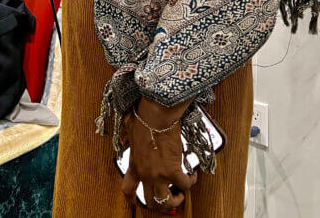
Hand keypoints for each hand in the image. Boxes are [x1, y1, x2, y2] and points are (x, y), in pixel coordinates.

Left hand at [121, 98, 196, 212]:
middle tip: (167, 199)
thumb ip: (128, 135)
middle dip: (159, 205)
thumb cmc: (143, 117)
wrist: (155, 115)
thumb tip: (127, 131)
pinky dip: (190, 182)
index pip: (128, 189)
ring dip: (175, 201)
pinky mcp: (173, 170)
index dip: (131, 199)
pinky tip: (192, 175)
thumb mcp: (129, 129)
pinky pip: (184, 184)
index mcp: (134, 165)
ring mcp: (158, 175)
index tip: (135, 201)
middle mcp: (145, 174)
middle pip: (150, 201)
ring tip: (180, 193)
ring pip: (166, 201)